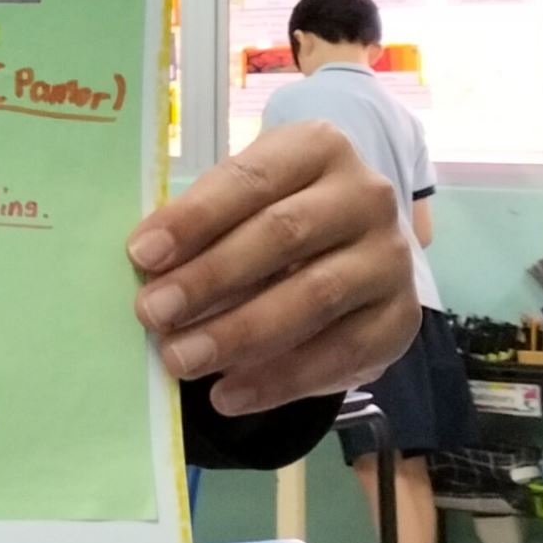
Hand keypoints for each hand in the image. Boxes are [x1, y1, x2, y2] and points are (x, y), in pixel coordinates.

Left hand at [128, 122, 418, 414]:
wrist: (351, 248)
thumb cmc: (268, 216)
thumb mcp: (238, 203)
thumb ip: (201, 227)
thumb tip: (146, 270)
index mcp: (316, 148)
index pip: (250, 178)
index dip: (194, 217)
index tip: (141, 254)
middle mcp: (365, 195)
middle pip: (282, 235)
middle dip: (209, 278)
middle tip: (153, 313)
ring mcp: (390, 257)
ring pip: (313, 296)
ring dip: (238, 333)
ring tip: (180, 359)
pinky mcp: (400, 317)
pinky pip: (340, 353)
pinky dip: (279, 378)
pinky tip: (228, 394)